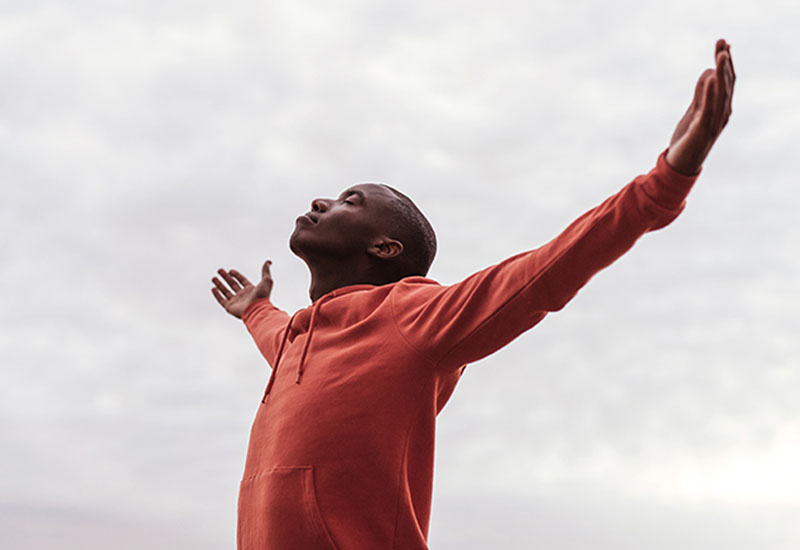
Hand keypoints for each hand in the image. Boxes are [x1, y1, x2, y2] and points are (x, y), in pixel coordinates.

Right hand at [211, 260, 273, 318]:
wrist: (257, 310)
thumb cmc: (263, 296)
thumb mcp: (266, 281)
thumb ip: (266, 271)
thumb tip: (268, 262)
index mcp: (251, 290)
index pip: (242, 280)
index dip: (236, 275)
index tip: (230, 270)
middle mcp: (243, 296)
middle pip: (232, 284)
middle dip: (225, 277)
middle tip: (219, 270)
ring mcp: (236, 302)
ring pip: (226, 291)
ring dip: (219, 284)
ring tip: (214, 278)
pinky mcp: (230, 307)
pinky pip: (221, 300)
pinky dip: (217, 294)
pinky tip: (213, 288)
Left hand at [666, 39, 735, 175]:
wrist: (679, 165)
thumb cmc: (687, 140)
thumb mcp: (693, 112)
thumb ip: (701, 94)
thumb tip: (708, 72)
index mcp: (720, 109)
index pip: (726, 81)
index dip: (726, 62)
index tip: (723, 43)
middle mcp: (721, 114)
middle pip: (726, 83)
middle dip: (724, 62)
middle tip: (722, 42)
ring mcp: (714, 122)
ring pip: (721, 94)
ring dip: (721, 72)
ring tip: (720, 54)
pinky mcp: (702, 130)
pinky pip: (708, 108)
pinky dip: (710, 92)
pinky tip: (712, 77)